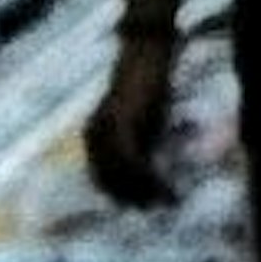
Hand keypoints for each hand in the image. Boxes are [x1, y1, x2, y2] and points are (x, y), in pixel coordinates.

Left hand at [84, 31, 179, 209]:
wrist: (147, 52)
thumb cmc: (147, 82)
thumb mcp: (142, 119)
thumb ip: (140, 144)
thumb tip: (147, 175)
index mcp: (93, 136)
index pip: (103, 178)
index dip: (123, 195)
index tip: (145, 206)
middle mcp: (94, 137)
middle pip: (111, 181)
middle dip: (136, 198)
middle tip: (158, 208)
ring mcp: (106, 133)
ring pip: (123, 177)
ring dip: (147, 192)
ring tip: (168, 201)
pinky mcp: (123, 126)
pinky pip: (135, 164)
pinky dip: (152, 179)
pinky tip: (168, 187)